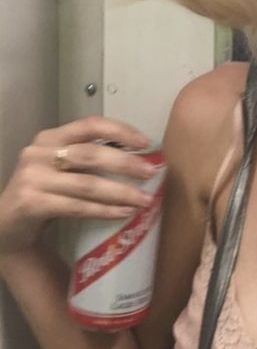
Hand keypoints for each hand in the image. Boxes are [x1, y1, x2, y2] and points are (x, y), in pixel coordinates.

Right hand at [0, 117, 155, 254]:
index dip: (119, 130)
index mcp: (50, 138)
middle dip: (125, 163)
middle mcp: (39, 153)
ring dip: (120, 192)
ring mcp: (32, 177)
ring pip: (87, 184)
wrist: (7, 223)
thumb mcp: (62, 168)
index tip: (145, 142)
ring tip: (144, 200)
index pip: (89, 125)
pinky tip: (123, 213)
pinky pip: (76, 206)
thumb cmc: (43, 192)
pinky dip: (103, 210)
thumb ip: (88, 158)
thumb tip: (138, 159)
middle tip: (151, 172)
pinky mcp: (31, 202)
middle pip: (90, 154)